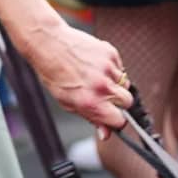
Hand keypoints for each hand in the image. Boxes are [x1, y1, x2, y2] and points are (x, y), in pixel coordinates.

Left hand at [24, 21, 131, 135]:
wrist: (49, 43)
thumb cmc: (54, 74)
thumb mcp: (67, 103)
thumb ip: (91, 118)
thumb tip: (105, 133)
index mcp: (91, 102)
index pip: (119, 120)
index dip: (116, 120)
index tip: (112, 116)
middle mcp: (102, 86)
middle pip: (128, 102)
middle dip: (119, 102)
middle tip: (105, 96)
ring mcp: (108, 68)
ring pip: (125, 83)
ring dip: (115, 83)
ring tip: (96, 77)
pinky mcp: (110, 53)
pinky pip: (119, 67)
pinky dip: (111, 68)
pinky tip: (95, 65)